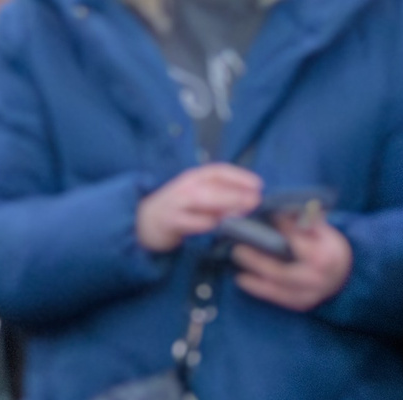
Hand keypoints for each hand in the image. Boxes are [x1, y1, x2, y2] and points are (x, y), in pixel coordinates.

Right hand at [136, 164, 264, 253]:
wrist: (144, 222)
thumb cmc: (179, 209)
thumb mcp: (198, 197)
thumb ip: (219, 197)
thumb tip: (248, 200)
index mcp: (195, 177)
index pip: (219, 171)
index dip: (239, 176)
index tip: (259, 184)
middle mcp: (186, 186)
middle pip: (213, 185)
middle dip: (236, 191)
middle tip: (256, 199)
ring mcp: (177, 203)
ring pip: (202, 200)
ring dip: (224, 204)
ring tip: (243, 211)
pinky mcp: (170, 221)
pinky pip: (190, 221)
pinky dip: (205, 223)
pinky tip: (219, 226)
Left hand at [231, 208, 353, 312]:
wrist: (344, 276)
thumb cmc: (330, 247)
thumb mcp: (325, 230)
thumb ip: (306, 219)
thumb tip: (282, 206)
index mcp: (323, 257)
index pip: (294, 242)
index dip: (276, 229)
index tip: (259, 216)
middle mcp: (315, 279)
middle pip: (280, 271)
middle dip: (257, 259)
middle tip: (237, 245)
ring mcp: (308, 295)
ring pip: (275, 286)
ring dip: (252, 273)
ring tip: (236, 258)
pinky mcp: (300, 304)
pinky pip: (275, 297)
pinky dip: (257, 288)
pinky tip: (241, 279)